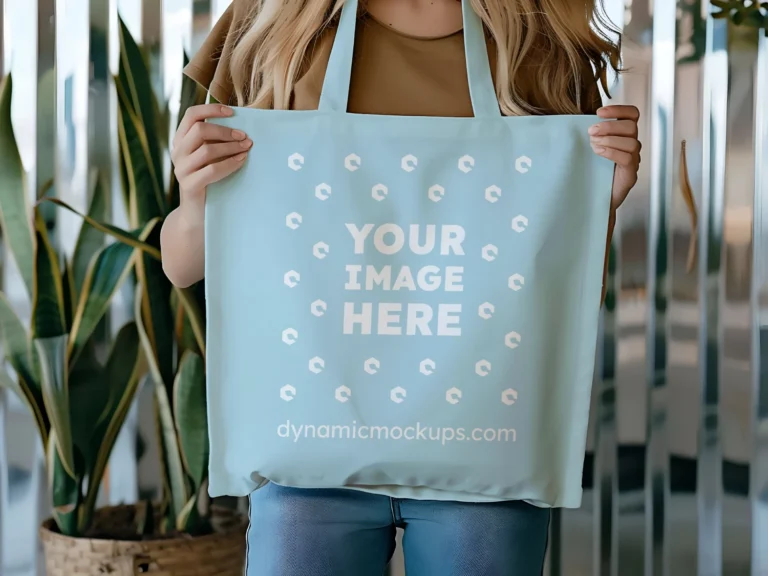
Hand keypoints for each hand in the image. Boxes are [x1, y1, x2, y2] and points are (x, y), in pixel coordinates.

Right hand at [171, 104, 251, 226]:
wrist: (197, 215)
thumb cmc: (209, 182)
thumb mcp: (210, 158)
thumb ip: (217, 142)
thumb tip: (242, 127)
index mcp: (181, 141)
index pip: (191, 115)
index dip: (211, 109)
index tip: (232, 112)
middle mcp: (177, 152)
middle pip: (199, 129)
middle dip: (225, 131)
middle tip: (245, 137)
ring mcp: (181, 169)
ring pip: (206, 149)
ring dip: (230, 147)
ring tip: (247, 148)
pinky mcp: (189, 186)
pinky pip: (211, 170)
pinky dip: (230, 163)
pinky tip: (242, 161)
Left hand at [588, 105, 640, 210]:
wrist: (595, 199)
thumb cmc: (592, 171)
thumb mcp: (590, 148)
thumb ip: (590, 134)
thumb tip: (574, 121)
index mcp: (624, 135)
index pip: (632, 114)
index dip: (618, 109)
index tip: (599, 112)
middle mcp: (633, 146)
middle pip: (631, 126)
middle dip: (609, 126)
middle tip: (591, 132)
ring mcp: (634, 160)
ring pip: (631, 142)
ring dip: (609, 139)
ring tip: (593, 144)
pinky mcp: (630, 174)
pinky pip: (628, 158)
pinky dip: (611, 152)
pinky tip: (598, 152)